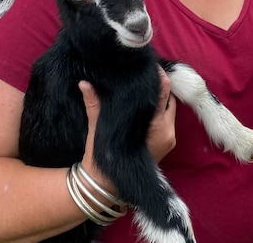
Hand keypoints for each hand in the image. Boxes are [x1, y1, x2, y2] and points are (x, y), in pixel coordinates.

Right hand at [78, 68, 176, 191]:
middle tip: (145, 73)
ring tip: (144, 85)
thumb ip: (94, 105)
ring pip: (168, 109)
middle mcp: (167, 132)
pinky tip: (145, 102)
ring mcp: (169, 139)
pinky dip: (159, 110)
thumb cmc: (103, 158)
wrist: (107, 187)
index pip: (163, 94)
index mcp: (156, 128)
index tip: (149, 65)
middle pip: (169, 99)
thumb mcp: (98, 130)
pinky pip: (167, 119)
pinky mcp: (167, 143)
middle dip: (159, 86)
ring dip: (159, 98)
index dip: (158, 77)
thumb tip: (84, 82)